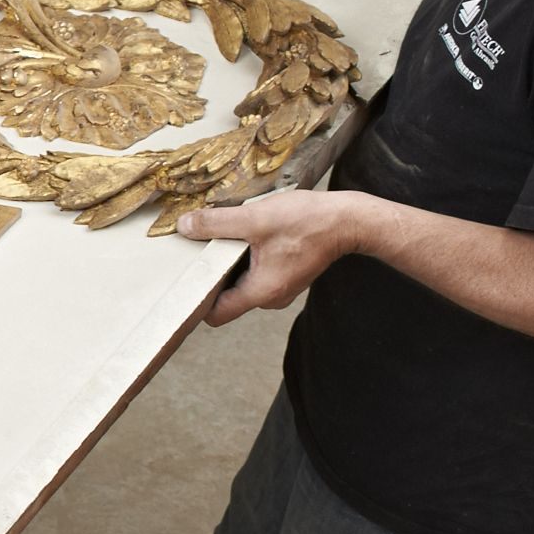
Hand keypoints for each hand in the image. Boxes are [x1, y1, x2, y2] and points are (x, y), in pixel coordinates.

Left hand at [180, 190, 371, 324]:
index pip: (215, 314)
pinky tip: (245, 235)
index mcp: (260, 293)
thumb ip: (216, 223)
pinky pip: (256, 272)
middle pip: (226, 297)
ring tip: (222, 237)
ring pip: (241, 283)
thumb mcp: (255, 218)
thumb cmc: (309, 222)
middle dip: (211, 275)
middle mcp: (270, 298)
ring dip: (229, 264)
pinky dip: (246, 258)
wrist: (349, 220)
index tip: (184, 277)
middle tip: (198, 249)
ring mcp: (280, 288)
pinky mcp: (286, 274)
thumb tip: (185, 226)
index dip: (196, 299)